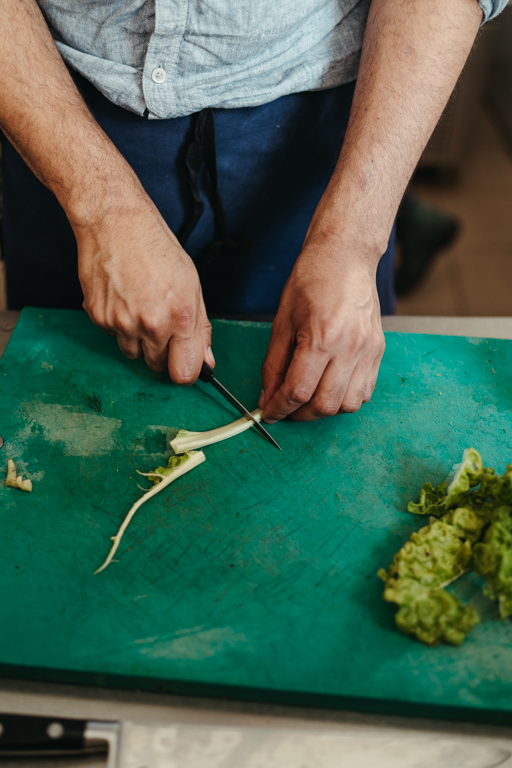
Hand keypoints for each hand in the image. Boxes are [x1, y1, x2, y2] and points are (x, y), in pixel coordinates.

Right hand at [73, 194, 213, 382]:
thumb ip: (200, 329)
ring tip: (141, 307)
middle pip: (158, 366)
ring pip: (134, 354)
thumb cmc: (157, 249)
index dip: (186, 371)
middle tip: (161, 322)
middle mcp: (150, 324)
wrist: (115, 223)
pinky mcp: (99, 318)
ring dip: (139, 340)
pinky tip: (123, 299)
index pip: (184, 373)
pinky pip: (114, 337)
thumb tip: (206, 362)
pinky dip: (119, 325)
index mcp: (180, 316)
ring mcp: (122, 323)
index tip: (184, 362)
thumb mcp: (192, 286)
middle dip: (162, 352)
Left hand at [259, 243, 384, 421]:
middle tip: (285, 408)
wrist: (345, 257)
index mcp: (322, 337)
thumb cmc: (311, 281)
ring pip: (347, 405)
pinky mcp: (378, 351)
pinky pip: (364, 392)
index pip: (298, 390)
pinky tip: (329, 389)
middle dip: (299, 414)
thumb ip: (274, 364)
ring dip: (323, 410)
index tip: (268, 412)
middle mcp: (349, 348)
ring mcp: (368, 351)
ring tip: (308, 399)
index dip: (279, 408)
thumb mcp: (282, 321)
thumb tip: (268, 395)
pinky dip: (344, 399)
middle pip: (324, 404)